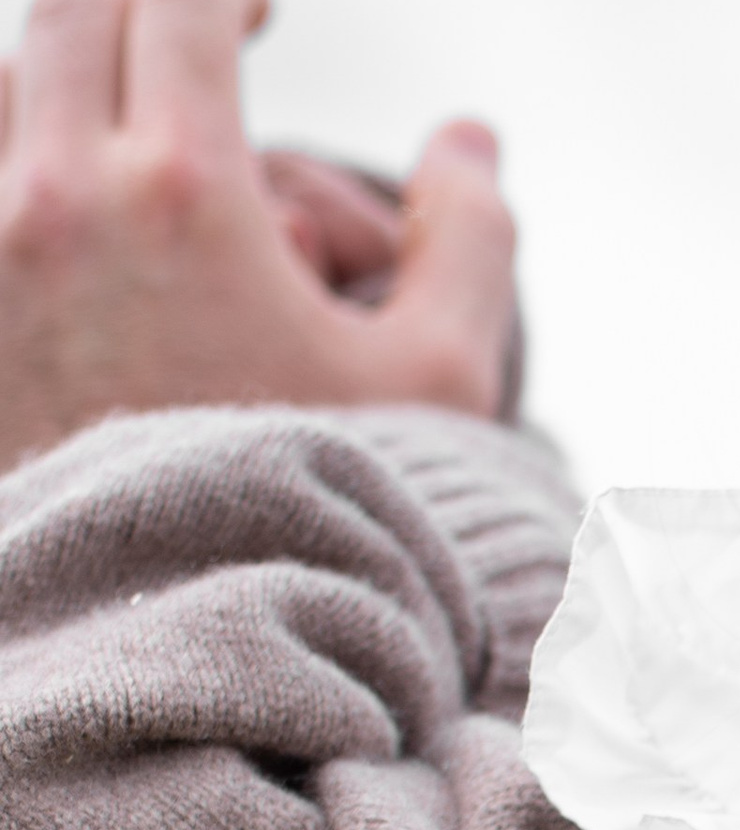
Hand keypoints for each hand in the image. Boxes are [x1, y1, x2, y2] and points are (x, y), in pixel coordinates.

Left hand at [0, 0, 518, 470]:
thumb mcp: (434, 387)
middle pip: (75, 9)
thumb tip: (470, 140)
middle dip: (145, 5)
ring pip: (10, 79)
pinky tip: (69, 178)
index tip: (264, 9)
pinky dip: (23, 140)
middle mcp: (58, 192)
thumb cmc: (320, 514)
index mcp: (184, 188)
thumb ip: (470, 245)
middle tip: (203, 31)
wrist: (177, 632)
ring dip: (70, 67)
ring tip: (130, 107)